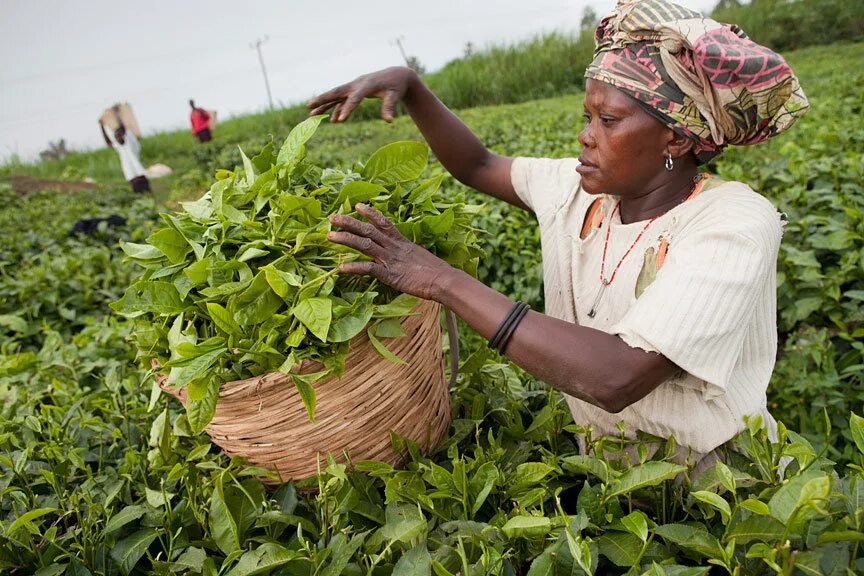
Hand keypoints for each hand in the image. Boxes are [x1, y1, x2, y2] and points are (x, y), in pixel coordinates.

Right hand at [307, 67, 418, 122]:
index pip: (355, 98)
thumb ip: (389, 107)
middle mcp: (357, 84)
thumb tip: (389, 121)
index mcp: (367, 85)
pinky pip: (342, 100)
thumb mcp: (395, 96)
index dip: (347, 109)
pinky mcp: (355, 91)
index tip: (340, 121)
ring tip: (311, 114)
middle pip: (337, 92)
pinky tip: (332, 120)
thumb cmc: (396, 86)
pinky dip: (336, 109)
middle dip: (322, 100)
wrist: (396, 75)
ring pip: (336, 96)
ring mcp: (354, 87)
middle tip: (309, 107)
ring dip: (324, 104)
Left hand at [327, 204, 452, 300]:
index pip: (383, 223)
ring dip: (346, 239)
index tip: (357, 205)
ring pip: (364, 244)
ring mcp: (390, 259)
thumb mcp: (420, 256)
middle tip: (332, 217)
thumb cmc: (435, 271)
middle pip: (368, 230)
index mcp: (401, 242)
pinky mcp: (389, 274)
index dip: (370, 213)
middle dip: (349, 222)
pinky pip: (368, 268)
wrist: (443, 280)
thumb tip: (404, 255)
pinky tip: (340, 268)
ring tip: (330, 236)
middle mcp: (393, 247)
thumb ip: (408, 253)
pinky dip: (354, 268)